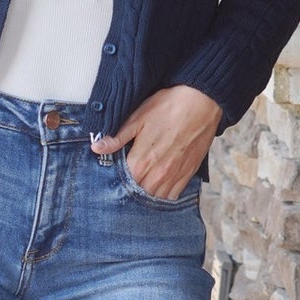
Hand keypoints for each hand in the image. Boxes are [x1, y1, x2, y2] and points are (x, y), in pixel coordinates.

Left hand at [91, 84, 221, 200]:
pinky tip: (159, 183)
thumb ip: (117, 137)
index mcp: (142, 160)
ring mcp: (175, 175)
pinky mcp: (188, 173)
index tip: (115, 173)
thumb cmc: (168, 106)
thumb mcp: (137, 118)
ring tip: (143, 181)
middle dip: (132, 187)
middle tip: (129, 177)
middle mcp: (158, 173)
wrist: (202, 102)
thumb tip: (97, 148)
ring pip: (156, 197)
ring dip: (148, 192)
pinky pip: (173, 195)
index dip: (117, 179)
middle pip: (139, 193)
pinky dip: (164, 193)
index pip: (123, 183)